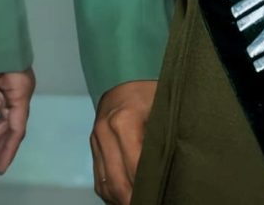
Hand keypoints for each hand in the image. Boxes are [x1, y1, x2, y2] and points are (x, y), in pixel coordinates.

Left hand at [0, 69, 34, 174]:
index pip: (17, 129)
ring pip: (5, 119)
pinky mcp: (7, 84)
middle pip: (12, 128)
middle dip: (0, 149)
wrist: (2, 22)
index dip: (8, 151)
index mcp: (21, 93)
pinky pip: (1, 109)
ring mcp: (15, 90)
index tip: (0, 169)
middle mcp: (21, 94)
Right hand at [89, 79, 155, 204]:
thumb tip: (169, 172)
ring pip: (104, 183)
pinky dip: (110, 192)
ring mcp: (96, 139)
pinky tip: (124, 198)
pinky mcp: (93, 144)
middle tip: (148, 204)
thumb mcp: (163, 109)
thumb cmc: (151, 90)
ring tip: (137, 203)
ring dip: (119, 199)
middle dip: (132, 199)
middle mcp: (104, 131)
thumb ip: (163, 138)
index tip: (157, 196)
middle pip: (116, 181)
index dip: (146, 187)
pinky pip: (98, 178)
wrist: (126, 73)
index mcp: (123, 121)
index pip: (134, 168)